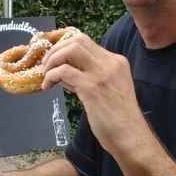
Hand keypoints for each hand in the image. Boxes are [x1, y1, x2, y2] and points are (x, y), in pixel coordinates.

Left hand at [41, 31, 144, 153]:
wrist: (130, 136)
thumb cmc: (119, 119)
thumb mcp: (107, 91)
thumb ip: (87, 78)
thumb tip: (64, 73)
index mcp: (116, 62)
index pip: (86, 42)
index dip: (65, 46)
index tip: (53, 57)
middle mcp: (110, 63)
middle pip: (78, 39)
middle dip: (57, 49)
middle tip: (46, 65)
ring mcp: (102, 73)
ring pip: (71, 49)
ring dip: (53, 59)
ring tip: (45, 74)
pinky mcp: (92, 87)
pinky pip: (64, 71)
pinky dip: (51, 76)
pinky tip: (47, 86)